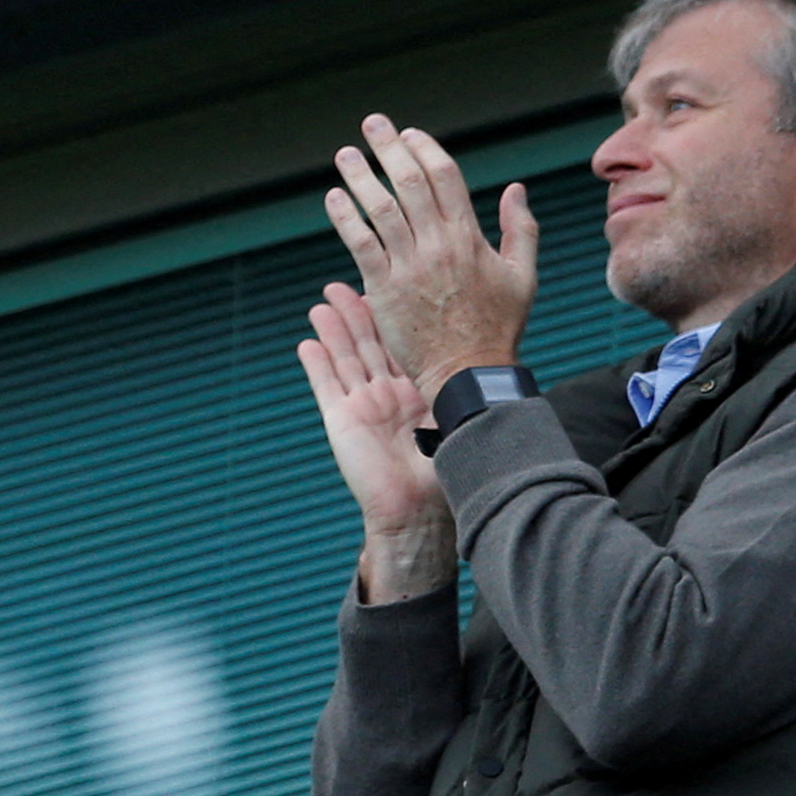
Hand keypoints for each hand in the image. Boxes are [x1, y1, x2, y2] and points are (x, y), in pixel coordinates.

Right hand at [298, 284, 455, 601]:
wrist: (417, 512)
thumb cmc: (445, 473)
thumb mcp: (456, 423)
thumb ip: (459, 394)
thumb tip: (488, 367)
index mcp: (419, 395)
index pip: (404, 345)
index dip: (394, 316)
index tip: (390, 286)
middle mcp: (390, 397)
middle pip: (370, 345)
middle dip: (356, 313)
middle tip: (344, 282)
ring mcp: (364, 408)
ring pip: (345, 359)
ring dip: (333, 330)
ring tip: (322, 301)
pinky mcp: (341, 422)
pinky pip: (325, 386)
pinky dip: (316, 363)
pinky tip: (307, 341)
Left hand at [326, 113, 538, 396]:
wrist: (470, 374)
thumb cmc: (498, 328)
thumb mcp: (524, 276)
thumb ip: (522, 229)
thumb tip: (516, 188)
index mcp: (470, 237)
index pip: (444, 177)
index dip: (424, 149)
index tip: (408, 134)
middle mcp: (439, 246)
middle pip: (409, 183)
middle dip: (388, 148)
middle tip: (372, 125)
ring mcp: (410, 268)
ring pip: (380, 209)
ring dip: (360, 177)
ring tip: (346, 155)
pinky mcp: (385, 291)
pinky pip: (361, 245)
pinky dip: (346, 218)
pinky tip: (334, 198)